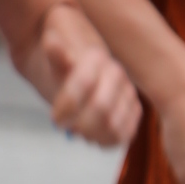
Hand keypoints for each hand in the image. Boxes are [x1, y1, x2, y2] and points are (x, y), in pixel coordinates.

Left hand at [36, 7, 140, 148]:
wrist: (77, 69)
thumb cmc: (60, 64)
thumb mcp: (52, 56)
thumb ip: (53, 52)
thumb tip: (51, 42)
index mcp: (96, 57)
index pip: (83, 84)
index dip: (66, 106)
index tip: (54, 119)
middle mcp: (117, 74)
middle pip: (101, 108)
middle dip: (79, 123)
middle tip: (65, 128)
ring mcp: (127, 93)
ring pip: (114, 125)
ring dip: (91, 134)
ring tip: (77, 130)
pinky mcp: (133, 111)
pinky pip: (125, 135)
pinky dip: (106, 141)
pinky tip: (91, 136)